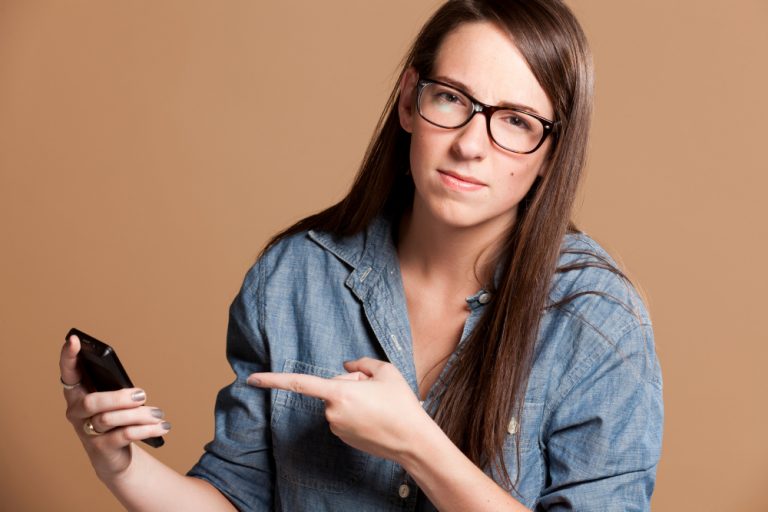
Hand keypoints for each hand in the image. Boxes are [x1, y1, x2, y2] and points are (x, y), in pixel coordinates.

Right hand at [59, 334, 170, 479]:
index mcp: (78, 393)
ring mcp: (86, 431)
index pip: (68, 372)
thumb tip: (136, 394)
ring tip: (159, 414)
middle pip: (92, 402)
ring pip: (110, 419)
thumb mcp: (116, 401)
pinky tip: (162, 427)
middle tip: (142, 395)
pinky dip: (147, 430)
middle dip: (120, 397)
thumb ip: (118, 390)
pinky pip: (125, 435)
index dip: (68, 357)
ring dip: (140, 415)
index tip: (75, 340)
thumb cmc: (115, 420)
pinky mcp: (100, 448)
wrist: (114, 455)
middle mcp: (76, 412)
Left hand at [248, 357, 430, 461]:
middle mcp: (332, 413)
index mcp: (339, 393)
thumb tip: (347, 366)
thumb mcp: (386, 371)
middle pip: (332, 387)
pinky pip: (344, 417)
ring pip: (338, 403)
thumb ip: (362, 363)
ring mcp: (336, 428)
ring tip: (378, 406)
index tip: (251, 379)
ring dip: (353, 399)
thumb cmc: (400, 404)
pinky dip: (356, 413)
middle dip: (350, 383)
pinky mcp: (343, 439)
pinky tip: (375, 417)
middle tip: (375, 390)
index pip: (299, 384)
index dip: (273, 380)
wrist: (412, 441)